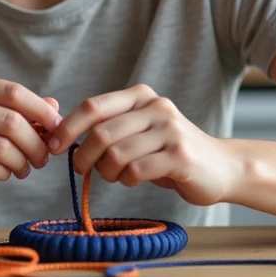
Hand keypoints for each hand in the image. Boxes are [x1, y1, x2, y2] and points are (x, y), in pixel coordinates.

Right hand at [0, 71, 61, 205]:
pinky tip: (4, 174)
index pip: (13, 92)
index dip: (42, 111)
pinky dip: (3, 173)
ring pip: (1, 147)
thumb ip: (11, 109)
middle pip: (11, 121)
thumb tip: (54, 106)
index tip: (58, 129)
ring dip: (21, 162)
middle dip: (36, 143)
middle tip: (43, 159)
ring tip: (24, 170)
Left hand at [45, 84, 239, 206]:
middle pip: (101, 133)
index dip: (68, 127)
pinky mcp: (180, 156)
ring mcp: (170, 131)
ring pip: (116, 155)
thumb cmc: (170, 152)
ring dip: (107, 172)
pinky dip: (126, 180)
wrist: (221, 167)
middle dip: (83, 156)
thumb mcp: (140, 130)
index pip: (94, 107)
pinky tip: (133, 180)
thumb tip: (64, 139)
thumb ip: (110, 128)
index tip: (54, 146)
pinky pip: (136, 170)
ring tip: (114, 176)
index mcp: (141, 96)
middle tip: (82, 170)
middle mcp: (156, 107)